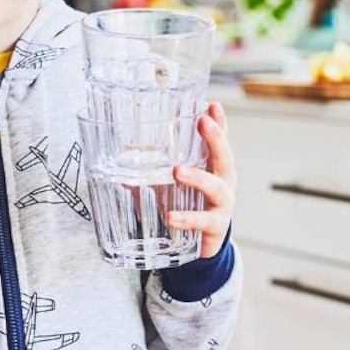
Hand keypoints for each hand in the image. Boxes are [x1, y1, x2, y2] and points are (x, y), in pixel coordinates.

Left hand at [168, 101, 236, 258]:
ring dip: (197, 177)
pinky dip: (187, 218)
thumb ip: (154, 164)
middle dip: (215, 138)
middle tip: (203, 122)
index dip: (218, 122)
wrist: (201, 244)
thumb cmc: (189, 204)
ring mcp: (222, 206)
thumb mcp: (173, 181)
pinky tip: (172, 216)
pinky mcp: (215, 228)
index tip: (211, 105)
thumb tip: (124, 150)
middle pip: (225, 156)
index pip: (219, 140)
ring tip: (178, 171)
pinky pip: (203, 222)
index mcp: (213, 167)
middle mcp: (223, 182)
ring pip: (216, 188)